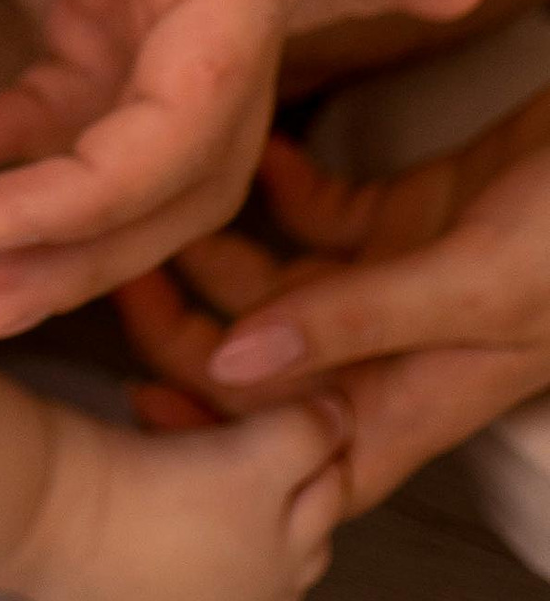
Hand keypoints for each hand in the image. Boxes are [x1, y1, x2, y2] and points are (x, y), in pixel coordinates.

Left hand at [118, 90, 549, 510]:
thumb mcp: (475, 282)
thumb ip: (357, 321)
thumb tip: (233, 370)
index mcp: (425, 389)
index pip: (309, 452)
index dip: (227, 449)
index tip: (139, 407)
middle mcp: (408, 340)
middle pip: (280, 366)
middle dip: (198, 331)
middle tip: (125, 272)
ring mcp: (409, 273)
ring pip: (290, 283)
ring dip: (225, 248)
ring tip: (167, 202)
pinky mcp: (419, 207)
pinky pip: (327, 211)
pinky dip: (282, 184)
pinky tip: (255, 147)